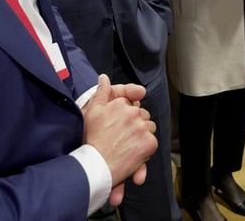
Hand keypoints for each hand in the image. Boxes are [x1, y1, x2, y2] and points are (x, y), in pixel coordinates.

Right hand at [82, 75, 157, 204]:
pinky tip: (133, 151)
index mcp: (121, 104)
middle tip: (123, 135)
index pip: (131, 103)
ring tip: (128, 144)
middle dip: (136, 123)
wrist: (96, 164)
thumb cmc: (92, 139)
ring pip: (149, 127)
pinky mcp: (149, 142)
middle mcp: (133, 113)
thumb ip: (101, 92)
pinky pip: (152, 141)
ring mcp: (142, 128)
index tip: (119, 124)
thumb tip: (103, 78)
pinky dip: (146, 147)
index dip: (126, 114)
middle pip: (142, 114)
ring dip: (142, 133)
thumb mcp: (92, 112)